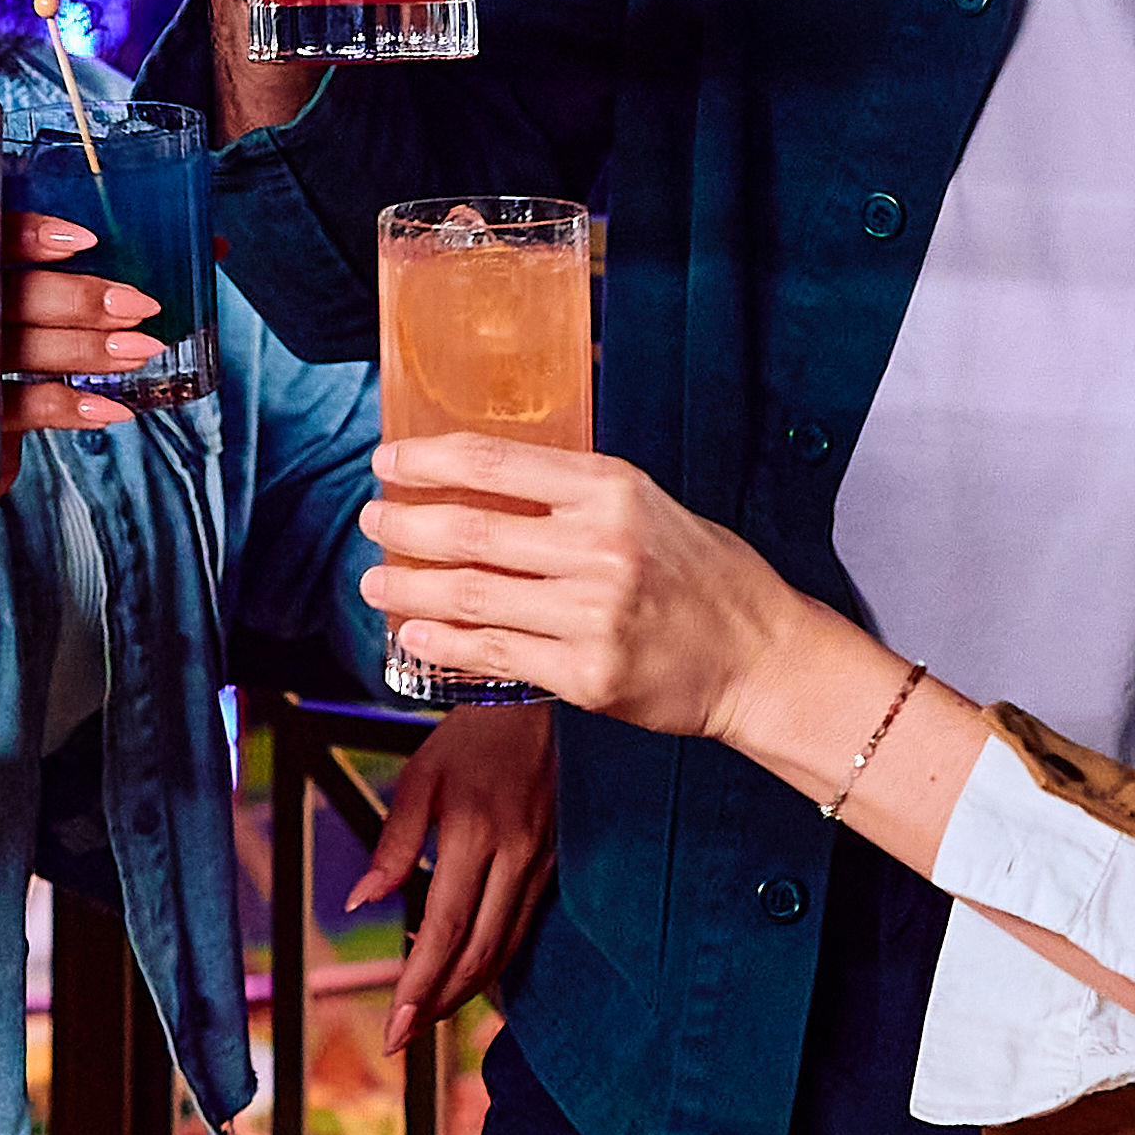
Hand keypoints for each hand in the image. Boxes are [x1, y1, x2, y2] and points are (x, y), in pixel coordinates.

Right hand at [0, 205, 157, 436]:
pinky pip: (20, 408)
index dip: (32, 235)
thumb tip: (213, 246)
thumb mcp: (58, 274)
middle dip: (80, 300)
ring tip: (141, 350)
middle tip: (140, 305)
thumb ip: (115, 257)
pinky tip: (111, 407)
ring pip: (22, 349)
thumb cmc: (29, 318)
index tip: (86, 240)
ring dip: (86, 350)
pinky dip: (68, 407)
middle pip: (16, 296)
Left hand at [358, 434, 840, 743]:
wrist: (761, 655)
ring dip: (408, 586)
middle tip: (373, 520)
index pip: (494, 463)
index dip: (426, 460)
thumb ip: (573, 493)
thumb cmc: (703, 577)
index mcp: (612, 490)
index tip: (387, 462)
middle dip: (403, 524)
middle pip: (469, 531)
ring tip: (374, 579)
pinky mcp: (590, 674)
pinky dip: (443, 642)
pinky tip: (414, 632)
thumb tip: (481, 481)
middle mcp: (601, 546)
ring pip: (471, 595)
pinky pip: (496, 654)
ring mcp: (595, 614)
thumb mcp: (647, 506)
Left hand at [361, 703, 557, 1054]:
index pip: (443, 929)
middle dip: (438, 1003)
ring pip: (507, 947)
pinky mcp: (557, 862)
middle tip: (403, 1036)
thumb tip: (361, 900)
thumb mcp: (420, 777)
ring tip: (427, 1013)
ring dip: (466, 989)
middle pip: (478, 953)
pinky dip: (494, 957)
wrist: (539, 700)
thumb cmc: (471, 733)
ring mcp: (543, 861)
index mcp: (475, 833)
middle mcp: (516, 854)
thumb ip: (393, 843)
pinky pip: (525, 925)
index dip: (418, 986)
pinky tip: (464, 967)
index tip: (394, 1028)